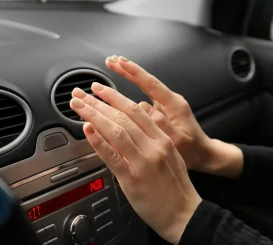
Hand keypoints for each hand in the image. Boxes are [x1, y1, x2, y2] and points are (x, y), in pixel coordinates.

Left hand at [70, 85, 201, 243]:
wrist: (185, 215)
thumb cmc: (176, 187)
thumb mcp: (170, 156)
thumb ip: (151, 140)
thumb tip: (130, 128)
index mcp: (162, 139)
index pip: (135, 110)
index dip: (115, 97)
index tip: (100, 90)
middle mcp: (153, 146)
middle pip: (123, 117)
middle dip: (98, 102)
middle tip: (81, 94)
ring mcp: (143, 162)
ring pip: (116, 131)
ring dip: (94, 116)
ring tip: (79, 106)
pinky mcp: (133, 179)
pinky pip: (112, 156)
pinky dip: (98, 141)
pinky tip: (87, 130)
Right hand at [105, 55, 242, 177]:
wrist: (202, 153)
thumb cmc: (192, 149)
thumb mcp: (179, 140)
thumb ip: (163, 124)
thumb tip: (144, 109)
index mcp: (174, 105)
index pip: (152, 84)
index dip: (135, 73)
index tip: (121, 63)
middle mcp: (169, 101)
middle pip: (145, 81)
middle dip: (128, 69)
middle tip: (111, 60)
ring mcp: (164, 105)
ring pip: (142, 88)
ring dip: (127, 78)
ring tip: (111, 68)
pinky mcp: (160, 110)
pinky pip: (141, 99)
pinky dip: (130, 92)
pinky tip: (120, 90)